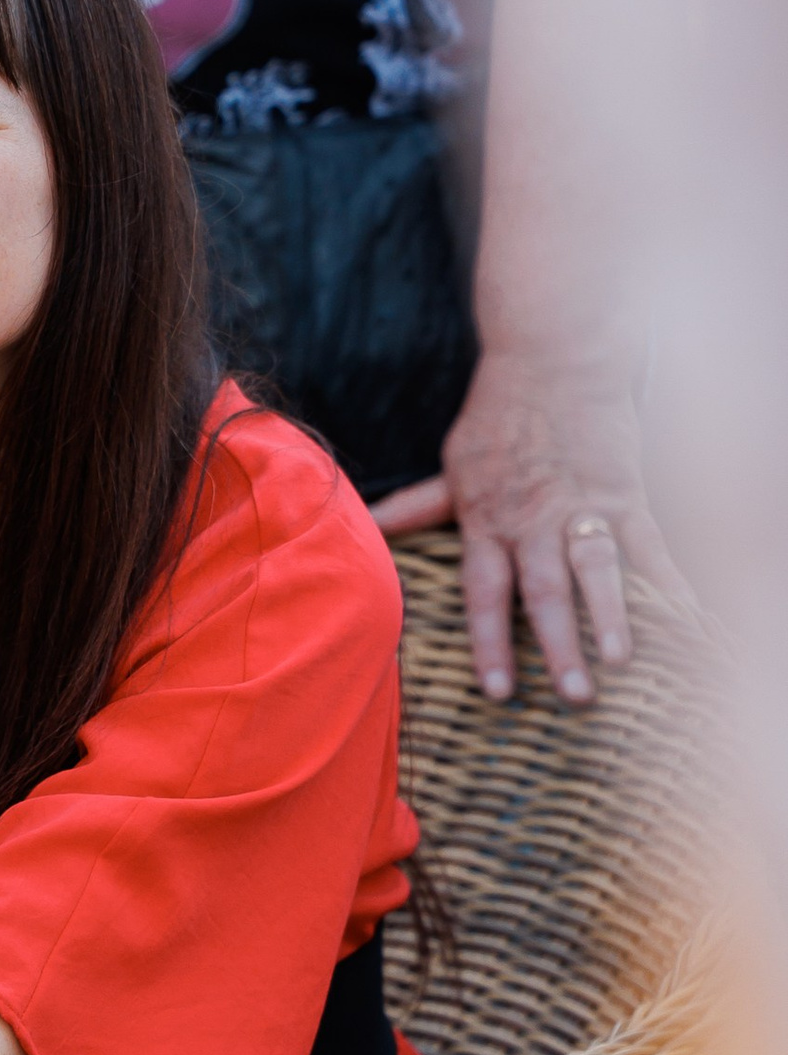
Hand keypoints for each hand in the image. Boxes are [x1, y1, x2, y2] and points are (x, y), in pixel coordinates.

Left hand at [371, 345, 686, 704]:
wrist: (554, 359)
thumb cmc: (499, 417)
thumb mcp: (452, 466)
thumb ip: (416, 508)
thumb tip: (364, 524)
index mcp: (488, 521)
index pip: (484, 592)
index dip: (490, 643)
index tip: (498, 691)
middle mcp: (534, 521)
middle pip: (544, 591)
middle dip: (557, 645)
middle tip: (572, 695)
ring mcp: (582, 506)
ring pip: (596, 569)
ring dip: (610, 616)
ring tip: (620, 661)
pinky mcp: (624, 490)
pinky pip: (650, 544)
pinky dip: (671, 583)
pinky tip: (689, 620)